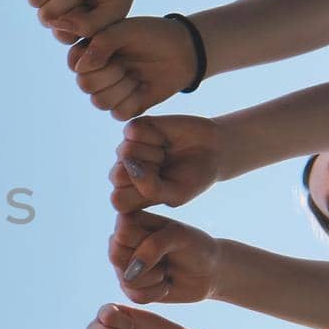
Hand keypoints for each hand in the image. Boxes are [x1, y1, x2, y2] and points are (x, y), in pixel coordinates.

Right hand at [68, 17, 197, 119]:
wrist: (184, 51)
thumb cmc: (153, 35)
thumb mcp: (127, 30)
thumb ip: (101, 43)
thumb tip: (79, 67)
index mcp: (90, 51)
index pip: (75, 64)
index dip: (93, 60)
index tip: (114, 48)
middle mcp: (96, 73)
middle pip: (85, 85)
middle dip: (110, 73)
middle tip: (128, 62)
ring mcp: (110, 91)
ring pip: (100, 102)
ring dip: (122, 87)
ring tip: (137, 74)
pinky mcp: (126, 107)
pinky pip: (118, 113)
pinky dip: (133, 101)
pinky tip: (144, 87)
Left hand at [108, 115, 222, 211]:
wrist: (212, 149)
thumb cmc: (194, 177)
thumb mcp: (178, 193)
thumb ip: (150, 189)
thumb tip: (128, 164)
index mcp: (130, 194)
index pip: (117, 200)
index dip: (142, 193)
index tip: (164, 187)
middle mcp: (124, 171)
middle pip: (116, 176)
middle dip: (147, 172)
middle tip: (165, 168)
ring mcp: (127, 149)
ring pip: (125, 151)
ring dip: (153, 153)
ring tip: (165, 154)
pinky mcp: (134, 129)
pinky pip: (133, 131)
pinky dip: (154, 135)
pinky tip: (163, 139)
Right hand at [109, 211, 220, 303]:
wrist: (209, 272)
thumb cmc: (195, 247)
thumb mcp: (180, 236)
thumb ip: (154, 245)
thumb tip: (129, 275)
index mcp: (130, 220)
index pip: (122, 233)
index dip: (146, 240)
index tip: (167, 238)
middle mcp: (120, 242)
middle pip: (116, 256)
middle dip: (148, 262)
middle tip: (166, 257)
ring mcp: (123, 266)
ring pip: (127, 279)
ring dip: (155, 278)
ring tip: (166, 269)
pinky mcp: (129, 287)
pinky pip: (134, 297)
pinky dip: (156, 293)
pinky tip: (165, 284)